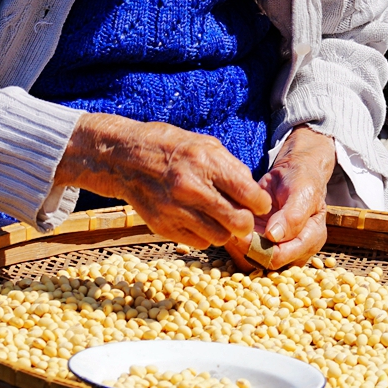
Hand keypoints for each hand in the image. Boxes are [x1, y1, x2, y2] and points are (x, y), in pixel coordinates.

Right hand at [56, 112, 271, 248]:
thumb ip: (232, 168)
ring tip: (219, 217)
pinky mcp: (163, 226)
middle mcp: (192, 188)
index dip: (261, 203)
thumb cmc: (171, 147)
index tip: (258, 203)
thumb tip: (253, 194)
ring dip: (225, 231)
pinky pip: (199, 242)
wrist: (125, 158)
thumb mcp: (206, 145)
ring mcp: (176, 210)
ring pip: (221, 237)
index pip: (251, 196)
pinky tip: (200, 220)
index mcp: (206, 163)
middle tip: (243, 216)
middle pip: (240, 223)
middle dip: (247, 222)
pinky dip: (205, 235)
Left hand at [225, 126, 333, 270]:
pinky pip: (244, 252)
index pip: (281, 256)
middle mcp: (294, 250)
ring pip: (251, 261)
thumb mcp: (302, 192)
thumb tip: (274, 236)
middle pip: (264, 264)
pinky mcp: (261, 242)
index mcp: (310, 240)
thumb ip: (292, 216)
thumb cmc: (301, 180)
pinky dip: (234, 242)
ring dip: (237, 247)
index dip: (259, 249)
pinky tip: (230, 227)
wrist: (293, 173)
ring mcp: (277, 247)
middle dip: (245, 249)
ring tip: (230, 228)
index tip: (241, 234)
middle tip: (231, 231)